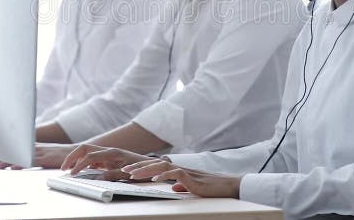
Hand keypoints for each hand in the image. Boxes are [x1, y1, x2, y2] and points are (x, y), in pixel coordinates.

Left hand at [0, 143, 74, 169]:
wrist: (77, 152)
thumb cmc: (61, 155)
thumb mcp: (46, 154)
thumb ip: (35, 155)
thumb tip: (24, 161)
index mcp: (34, 146)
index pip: (16, 149)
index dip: (4, 155)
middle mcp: (35, 148)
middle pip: (14, 152)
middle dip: (1, 159)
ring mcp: (40, 152)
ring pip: (19, 156)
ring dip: (6, 162)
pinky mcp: (45, 158)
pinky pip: (30, 161)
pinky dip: (21, 164)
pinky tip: (13, 168)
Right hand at [61, 144, 151, 180]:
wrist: (150, 165)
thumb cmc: (141, 169)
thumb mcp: (128, 174)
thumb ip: (113, 175)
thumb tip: (98, 178)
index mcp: (112, 152)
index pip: (90, 156)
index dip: (80, 165)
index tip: (73, 174)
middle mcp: (108, 151)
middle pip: (84, 149)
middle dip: (72, 157)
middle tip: (63, 168)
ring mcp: (106, 154)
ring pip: (86, 153)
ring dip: (75, 159)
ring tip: (68, 169)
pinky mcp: (106, 159)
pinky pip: (91, 159)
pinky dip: (82, 164)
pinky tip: (79, 171)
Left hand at [123, 159, 241, 197]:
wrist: (229, 185)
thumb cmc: (213, 187)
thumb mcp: (193, 187)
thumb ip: (183, 186)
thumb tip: (174, 188)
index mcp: (179, 171)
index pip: (157, 167)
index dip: (143, 168)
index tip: (129, 172)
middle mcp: (180, 168)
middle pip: (155, 164)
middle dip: (138, 167)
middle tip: (123, 171)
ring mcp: (186, 171)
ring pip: (161, 167)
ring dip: (145, 171)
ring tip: (132, 175)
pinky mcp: (192, 177)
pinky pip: (175, 174)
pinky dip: (163, 175)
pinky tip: (154, 180)